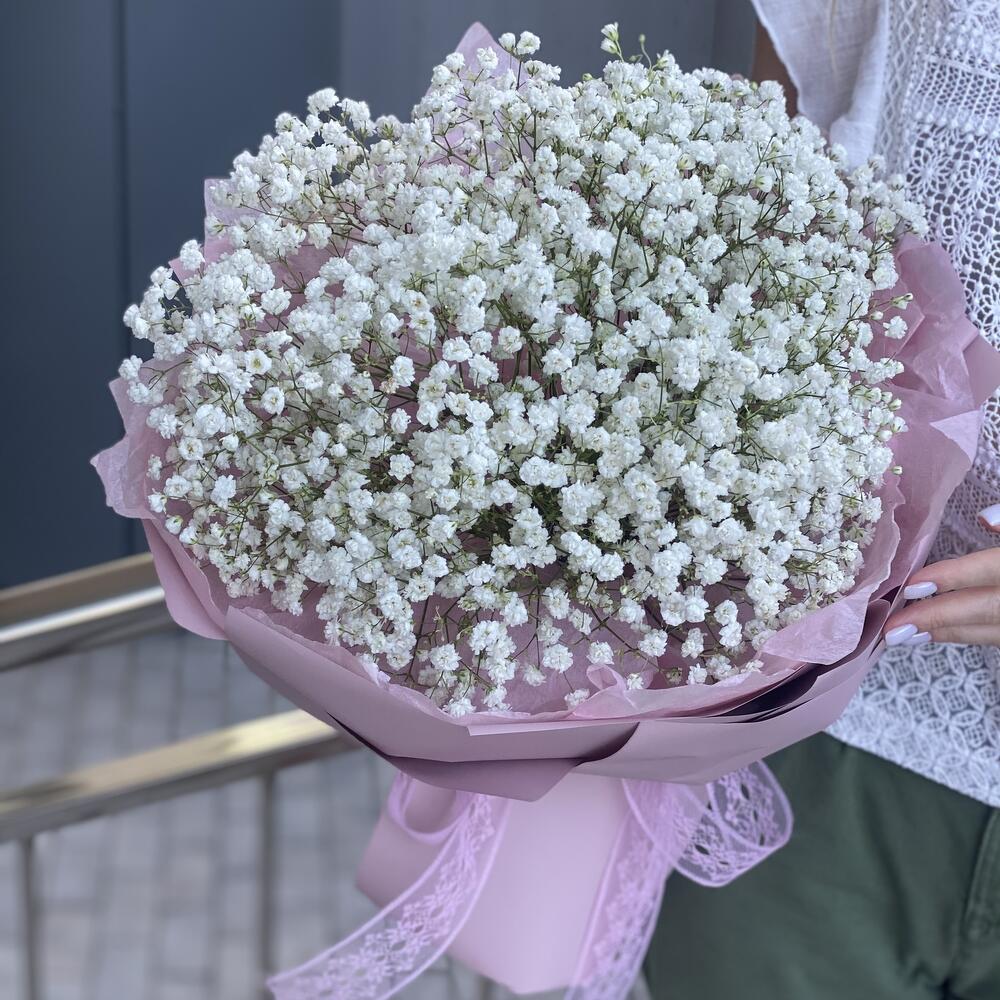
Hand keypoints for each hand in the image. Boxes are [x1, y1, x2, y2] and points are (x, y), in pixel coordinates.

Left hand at [882, 505, 999, 646]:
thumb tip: (984, 517)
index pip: (991, 569)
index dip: (953, 577)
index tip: (912, 586)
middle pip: (985, 609)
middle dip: (937, 617)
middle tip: (893, 628)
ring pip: (989, 631)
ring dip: (946, 631)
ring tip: (903, 634)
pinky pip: (995, 636)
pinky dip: (963, 634)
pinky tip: (934, 633)